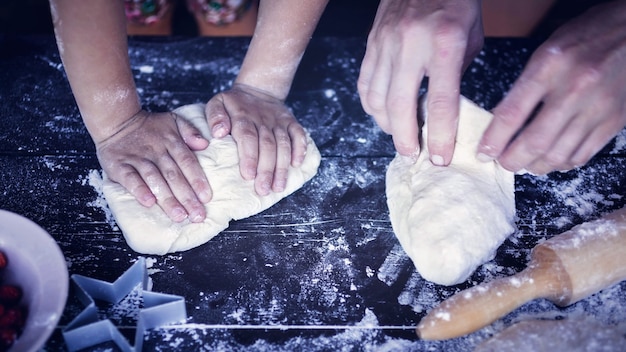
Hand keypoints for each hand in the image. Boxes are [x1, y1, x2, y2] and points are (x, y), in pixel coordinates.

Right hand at [96, 110, 211, 222]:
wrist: (117, 121)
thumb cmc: (150, 127)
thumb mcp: (174, 121)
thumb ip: (190, 131)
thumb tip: (204, 144)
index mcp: (172, 142)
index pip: (187, 162)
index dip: (197, 180)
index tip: (206, 198)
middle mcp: (156, 151)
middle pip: (174, 175)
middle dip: (187, 197)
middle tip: (197, 216)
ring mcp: (137, 158)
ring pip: (155, 180)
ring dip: (167, 199)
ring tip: (179, 215)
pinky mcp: (119, 165)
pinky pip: (130, 179)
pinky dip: (139, 190)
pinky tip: (149, 203)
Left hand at [205, 83, 307, 195]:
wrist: (257, 90)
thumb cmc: (233, 104)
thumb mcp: (217, 104)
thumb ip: (215, 117)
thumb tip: (219, 133)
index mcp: (243, 116)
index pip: (247, 137)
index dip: (249, 156)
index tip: (248, 175)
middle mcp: (263, 119)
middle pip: (267, 145)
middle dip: (266, 169)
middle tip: (262, 189)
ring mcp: (279, 121)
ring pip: (283, 144)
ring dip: (282, 166)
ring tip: (278, 186)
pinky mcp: (291, 122)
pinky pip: (299, 135)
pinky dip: (300, 149)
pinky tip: (297, 165)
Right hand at [357, 0, 482, 163]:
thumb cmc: (456, 2)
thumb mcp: (471, 36)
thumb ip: (458, 74)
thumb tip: (445, 110)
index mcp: (444, 43)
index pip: (441, 102)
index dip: (440, 136)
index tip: (440, 158)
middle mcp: (410, 44)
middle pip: (400, 107)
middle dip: (406, 139)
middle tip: (412, 156)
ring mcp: (385, 43)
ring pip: (376, 99)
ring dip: (387, 125)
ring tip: (399, 136)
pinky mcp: (371, 43)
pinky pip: (364, 83)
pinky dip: (371, 106)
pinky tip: (382, 114)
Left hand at [478, 1, 625, 173]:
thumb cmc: (587, 36)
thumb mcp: (546, 52)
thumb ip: (525, 86)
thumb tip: (500, 121)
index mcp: (549, 67)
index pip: (512, 114)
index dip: (493, 140)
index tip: (483, 153)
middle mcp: (574, 89)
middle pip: (535, 142)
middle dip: (512, 160)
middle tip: (503, 163)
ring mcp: (597, 107)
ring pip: (559, 154)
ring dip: (536, 166)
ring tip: (526, 163)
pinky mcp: (614, 121)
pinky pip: (583, 154)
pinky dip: (563, 163)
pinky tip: (553, 158)